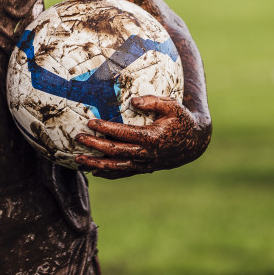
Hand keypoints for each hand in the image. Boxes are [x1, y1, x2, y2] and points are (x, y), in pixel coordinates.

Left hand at [75, 95, 209, 177]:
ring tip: (78, 160)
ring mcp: (145, 164)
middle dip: (95, 145)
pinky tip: (94, 172)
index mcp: (151, 137)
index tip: (90, 122)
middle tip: (78, 138)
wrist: (195, 142)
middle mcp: (146, 154)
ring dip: (96, 164)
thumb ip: (153, 101)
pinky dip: (109, 174)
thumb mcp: (172, 106)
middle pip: (115, 151)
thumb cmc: (182, 119)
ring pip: (117, 167)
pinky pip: (124, 173)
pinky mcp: (145, 169)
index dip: (106, 128)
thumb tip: (133, 100)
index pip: (123, 134)